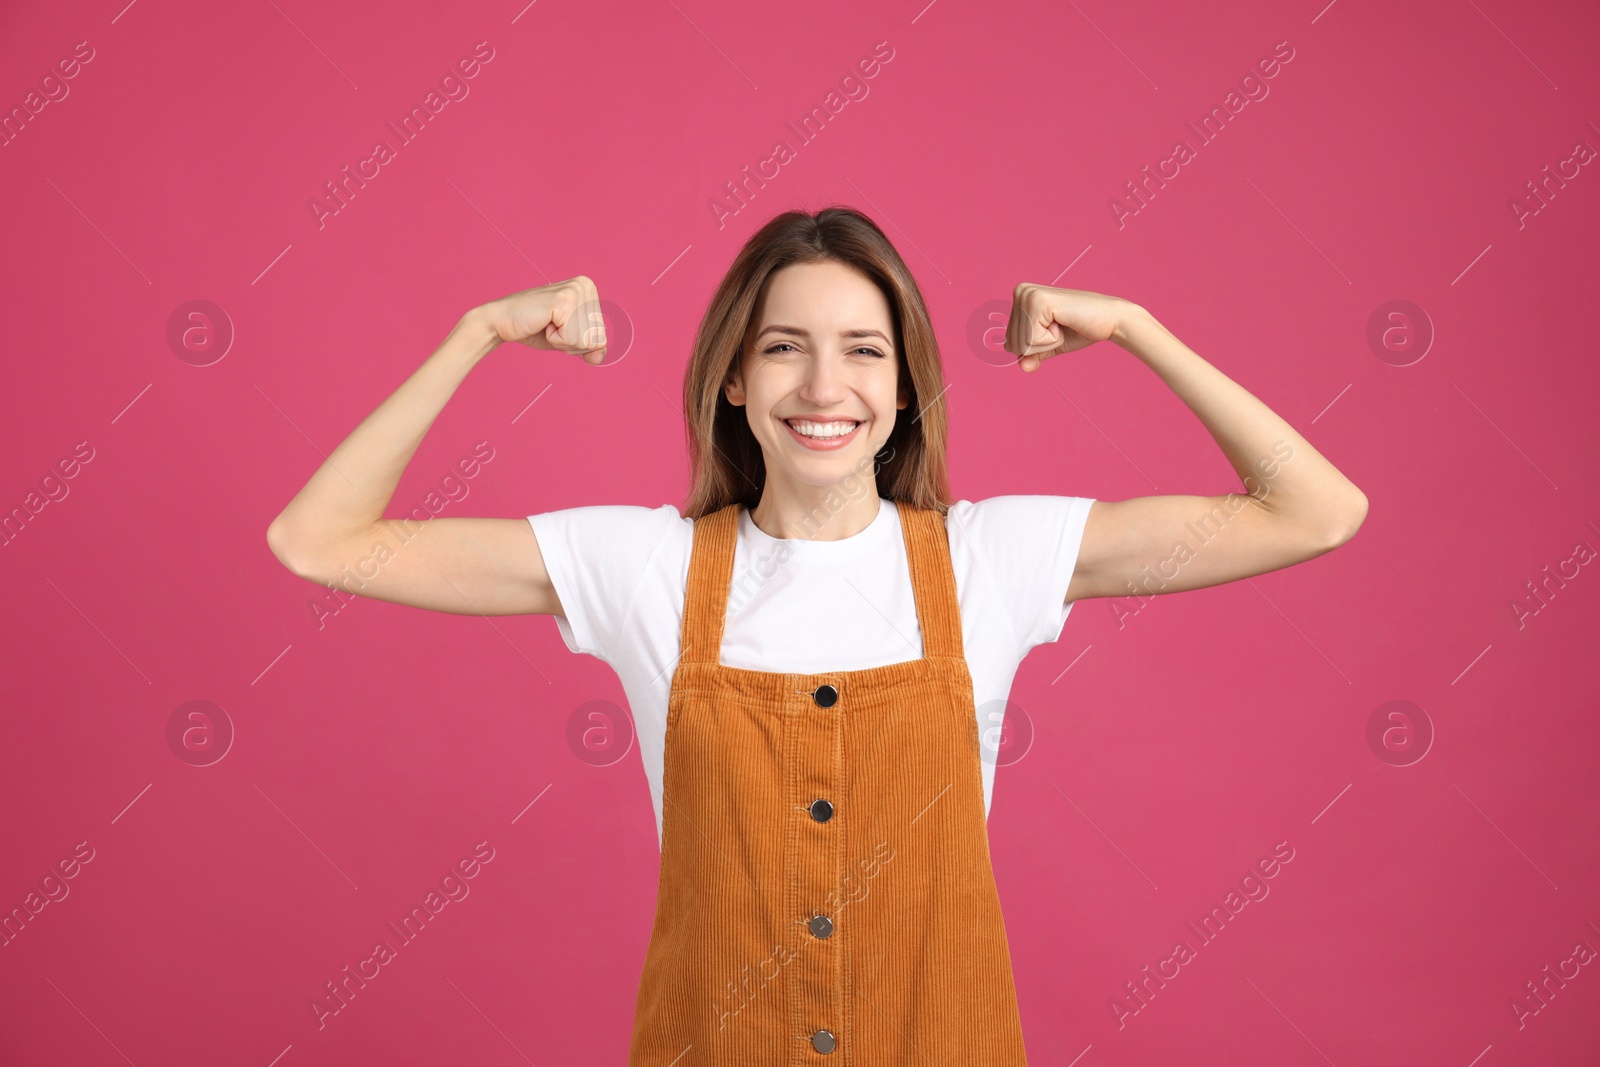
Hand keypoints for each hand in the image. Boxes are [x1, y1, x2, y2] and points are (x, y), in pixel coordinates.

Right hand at [482, 276, 607, 363]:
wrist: (501, 322)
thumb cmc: (534, 328)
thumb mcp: (569, 339)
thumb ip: (589, 347)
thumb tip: (599, 356)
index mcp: (589, 289)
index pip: (601, 336)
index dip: (578, 342)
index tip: (558, 326)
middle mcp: (585, 285)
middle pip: (597, 338)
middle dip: (572, 342)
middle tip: (550, 325)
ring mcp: (576, 291)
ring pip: (587, 341)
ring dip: (563, 341)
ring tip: (546, 323)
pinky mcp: (564, 301)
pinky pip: (573, 339)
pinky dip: (556, 340)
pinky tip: (543, 323)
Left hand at [1003, 283, 1138, 371]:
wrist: (1110, 320)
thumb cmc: (1080, 329)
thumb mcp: (1049, 345)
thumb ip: (1032, 356)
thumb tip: (1022, 366)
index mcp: (1020, 297)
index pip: (1009, 343)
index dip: (1036, 346)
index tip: (1056, 328)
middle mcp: (1020, 292)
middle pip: (1012, 344)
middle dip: (1040, 345)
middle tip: (1062, 326)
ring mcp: (1028, 295)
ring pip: (1021, 344)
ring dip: (1047, 342)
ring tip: (1063, 324)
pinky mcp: (1038, 302)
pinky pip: (1032, 341)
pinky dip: (1051, 340)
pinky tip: (1064, 322)